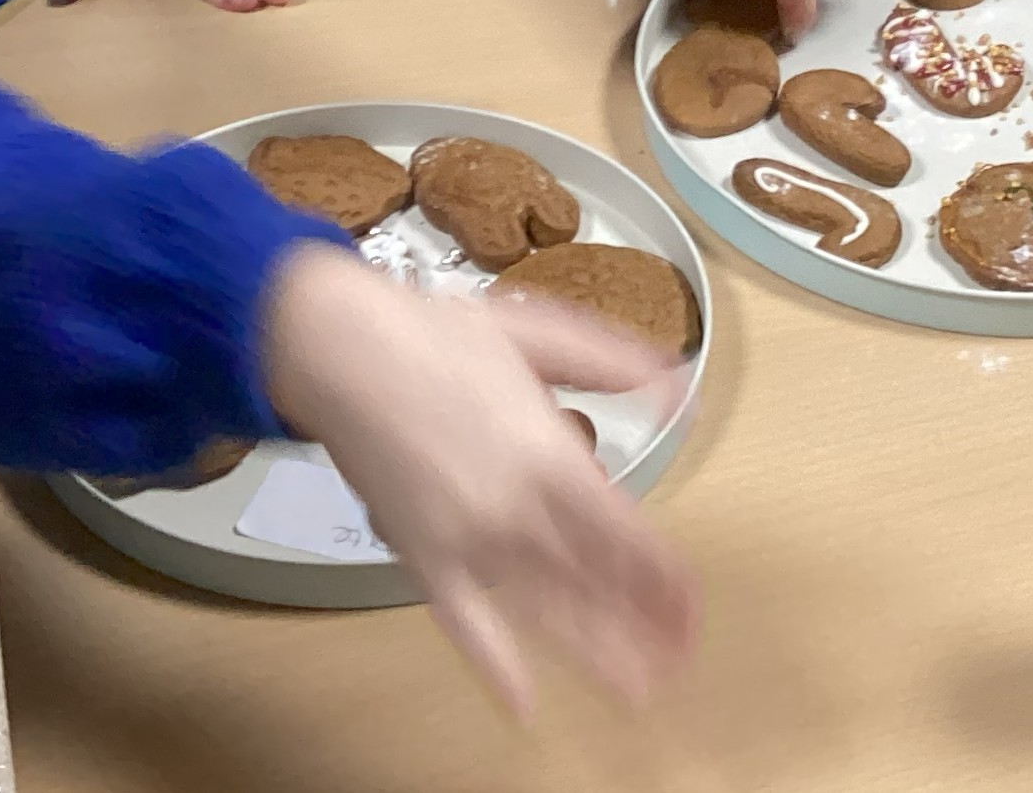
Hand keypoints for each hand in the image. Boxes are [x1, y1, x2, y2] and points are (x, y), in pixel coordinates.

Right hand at [262, 244, 698, 714]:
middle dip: (642, 626)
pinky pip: (463, 624)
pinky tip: (520, 701)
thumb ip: (611, 361)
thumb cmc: (435, 334)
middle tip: (677, 660)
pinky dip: (493, 666)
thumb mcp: (541, 332)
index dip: (664, 581)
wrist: (343, 348)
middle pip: (595, 583)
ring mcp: (469, 539)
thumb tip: (676, 383)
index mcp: (552, 455)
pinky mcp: (421, 556)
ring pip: (545, 611)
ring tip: (631, 691)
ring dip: (592, 654)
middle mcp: (518, 507)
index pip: (627, 536)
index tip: (690, 608)